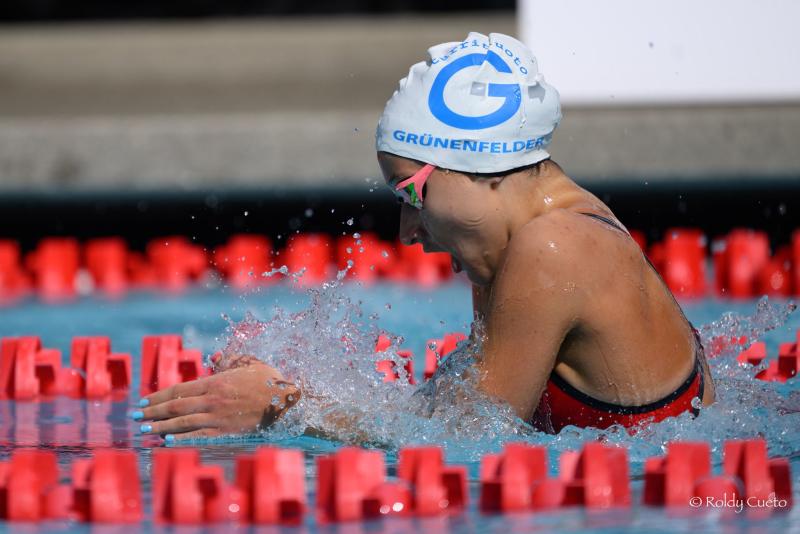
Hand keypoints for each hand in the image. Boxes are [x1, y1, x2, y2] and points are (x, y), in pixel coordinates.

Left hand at [134, 360, 299, 441]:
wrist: (287, 404)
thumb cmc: (270, 382)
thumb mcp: (250, 364)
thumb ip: (231, 360)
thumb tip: (216, 356)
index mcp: (216, 382)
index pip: (180, 389)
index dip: (160, 395)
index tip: (144, 401)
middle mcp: (213, 400)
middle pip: (176, 406)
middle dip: (153, 412)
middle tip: (135, 417)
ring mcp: (218, 418)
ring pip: (183, 422)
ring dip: (161, 426)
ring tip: (144, 430)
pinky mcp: (226, 431)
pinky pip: (199, 436)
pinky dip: (181, 439)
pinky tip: (167, 441)